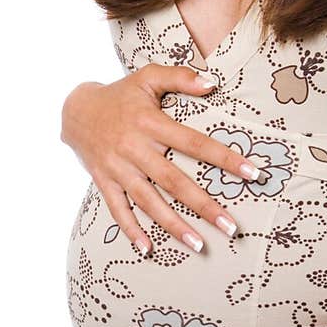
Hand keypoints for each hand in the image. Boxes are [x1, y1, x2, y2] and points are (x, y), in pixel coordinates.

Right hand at [60, 67, 267, 255]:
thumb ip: (180, 78)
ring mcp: (117, 168)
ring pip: (149, 201)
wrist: (74, 109)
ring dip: (174, 226)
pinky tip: (149, 250)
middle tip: (231, 228)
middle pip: (174, 181)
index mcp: (150, 123)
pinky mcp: (103, 181)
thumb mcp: (148, 76)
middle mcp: (134, 148)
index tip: (252, 173)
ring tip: (199, 246)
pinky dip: (131, 230)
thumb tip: (213, 84)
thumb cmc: (120, 94)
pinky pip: (117, 210)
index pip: (194, 143)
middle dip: (204, 206)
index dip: (224, 158)